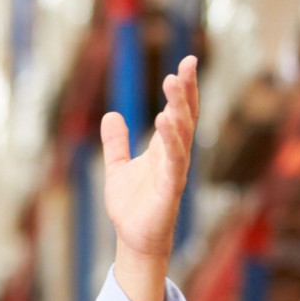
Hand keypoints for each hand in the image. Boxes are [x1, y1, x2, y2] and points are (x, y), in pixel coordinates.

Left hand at [99, 56, 198, 300]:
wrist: (133, 238)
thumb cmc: (132, 205)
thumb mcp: (117, 167)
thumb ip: (116, 142)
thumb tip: (111, 115)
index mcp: (164, 148)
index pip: (178, 112)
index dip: (184, 89)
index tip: (188, 62)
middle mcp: (173, 155)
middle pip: (184, 117)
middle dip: (185, 92)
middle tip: (185, 66)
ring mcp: (174, 171)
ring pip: (180, 135)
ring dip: (178, 109)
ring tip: (174, 85)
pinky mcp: (170, 188)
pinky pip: (173, 160)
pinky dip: (171, 140)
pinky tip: (165, 120)